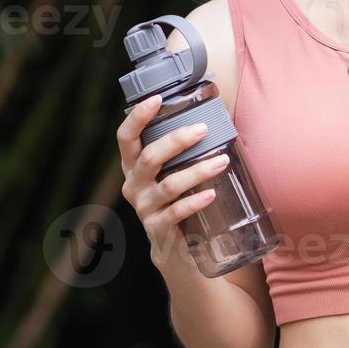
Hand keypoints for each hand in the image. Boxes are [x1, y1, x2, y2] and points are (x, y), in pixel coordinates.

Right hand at [117, 94, 231, 270]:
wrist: (177, 249)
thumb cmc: (179, 199)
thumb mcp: (175, 172)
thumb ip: (185, 151)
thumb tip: (217, 116)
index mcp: (135, 167)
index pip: (126, 138)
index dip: (138, 118)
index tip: (157, 98)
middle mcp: (134, 185)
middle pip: (148, 158)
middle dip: (176, 141)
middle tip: (203, 129)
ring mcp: (144, 208)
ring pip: (168, 185)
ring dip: (197, 170)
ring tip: (222, 160)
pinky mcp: (157, 228)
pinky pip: (176, 212)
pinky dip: (195, 201)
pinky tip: (211, 193)